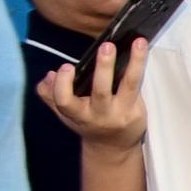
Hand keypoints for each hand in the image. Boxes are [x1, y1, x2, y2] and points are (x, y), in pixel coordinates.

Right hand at [33, 53, 148, 151]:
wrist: (113, 147)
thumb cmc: (87, 122)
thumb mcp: (64, 113)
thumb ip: (50, 94)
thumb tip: (50, 75)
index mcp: (78, 115)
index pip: (65, 102)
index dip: (63, 85)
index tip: (65, 68)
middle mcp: (100, 115)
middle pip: (101, 91)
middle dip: (104, 68)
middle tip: (106, 46)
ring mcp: (121, 113)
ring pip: (128, 85)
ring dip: (134, 63)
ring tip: (138, 42)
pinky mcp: (136, 111)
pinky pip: (138, 86)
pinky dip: (139, 66)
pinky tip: (141, 48)